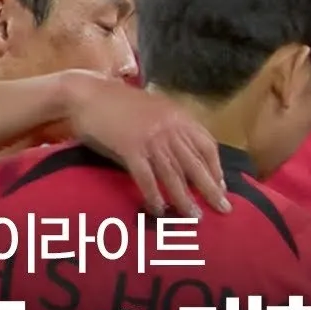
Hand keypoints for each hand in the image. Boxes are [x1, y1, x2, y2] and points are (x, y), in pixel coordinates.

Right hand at [60, 71, 228, 217]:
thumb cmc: (119, 103)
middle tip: (223, 209)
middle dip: (211, 188)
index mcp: (178, 117)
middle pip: (196, 163)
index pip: (207, 145)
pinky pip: (146, 177)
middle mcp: (169, 128)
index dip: (216, 168)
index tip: (221, 185)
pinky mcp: (130, 148)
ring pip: (174, 174)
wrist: (88, 92)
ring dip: (184, 198)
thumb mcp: (154, 111)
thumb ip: (171, 130)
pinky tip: (159, 209)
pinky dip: (154, 195)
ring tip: (194, 217)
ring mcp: (150, 138)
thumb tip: (184, 158)